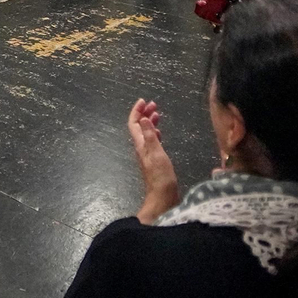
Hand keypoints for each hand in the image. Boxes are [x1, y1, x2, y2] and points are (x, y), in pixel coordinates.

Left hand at [127, 99, 179, 223]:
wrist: (163, 197)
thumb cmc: (161, 176)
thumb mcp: (156, 153)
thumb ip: (150, 136)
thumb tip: (142, 118)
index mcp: (140, 145)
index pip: (133, 124)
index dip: (137, 111)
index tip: (143, 100)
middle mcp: (141, 148)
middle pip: (138, 127)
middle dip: (143, 114)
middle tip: (153, 104)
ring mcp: (147, 155)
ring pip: (146, 133)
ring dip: (149, 122)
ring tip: (157, 113)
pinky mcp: (154, 160)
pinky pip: (152, 141)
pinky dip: (155, 133)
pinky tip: (160, 132)